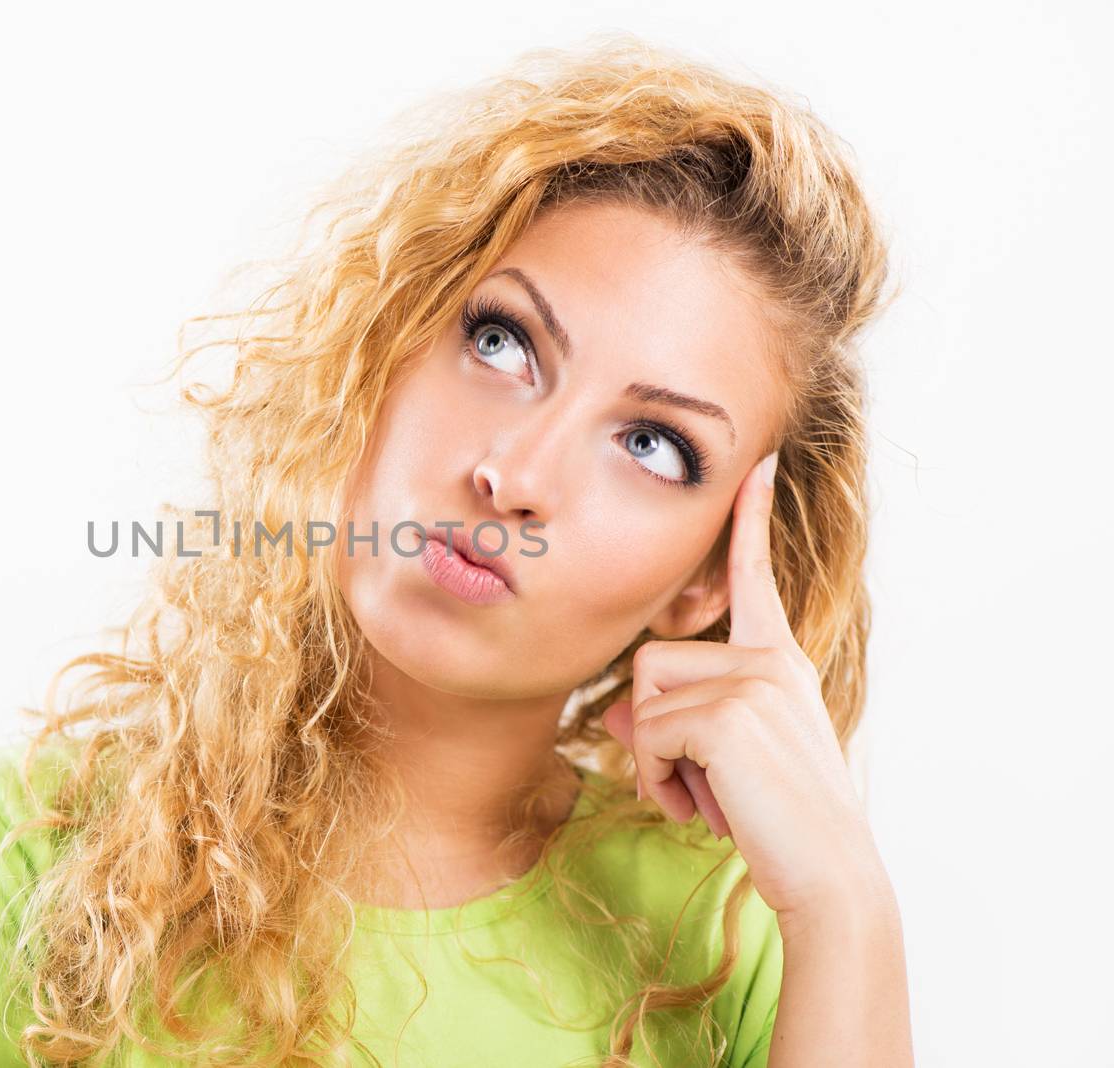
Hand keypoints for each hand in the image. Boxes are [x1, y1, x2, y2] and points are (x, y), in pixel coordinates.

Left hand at [602, 450, 887, 916]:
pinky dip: (661, 784)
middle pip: (650, 662)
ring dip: (656, 762)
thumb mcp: (723, 762)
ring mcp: (751, 682)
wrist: (829, 875)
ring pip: (643, 698)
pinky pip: (649, 737)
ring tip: (711, 796)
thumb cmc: (779, 823)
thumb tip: (616, 718)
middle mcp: (768, 661)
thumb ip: (674, 724)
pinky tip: (707, 810)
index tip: (757, 462)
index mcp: (777, 663)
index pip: (755, 580)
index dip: (751, 521)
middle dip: (655, 731)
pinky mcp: (726, 714)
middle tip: (708, 783)